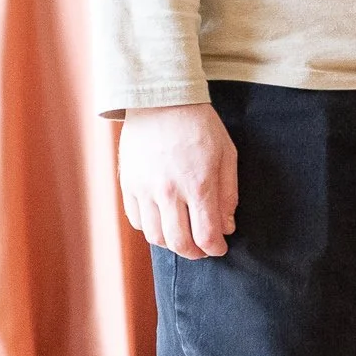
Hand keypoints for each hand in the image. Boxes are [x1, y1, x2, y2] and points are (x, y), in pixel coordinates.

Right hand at [119, 102, 238, 259]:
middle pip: (179, 243)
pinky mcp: (128, 185)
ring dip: (172, 244)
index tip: (220, 248)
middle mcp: (169, 192)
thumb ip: (228, 193)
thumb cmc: (200, 125)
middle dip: (195, 253)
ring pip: (155, 237)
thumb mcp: (226, 154)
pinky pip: (137, 220)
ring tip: (184, 238)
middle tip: (203, 250)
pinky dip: (151, 229)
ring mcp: (145, 190)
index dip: (215, 248)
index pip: (206, 235)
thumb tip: (227, 226)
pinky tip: (163, 222)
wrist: (162, 101)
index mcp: (198, 185)